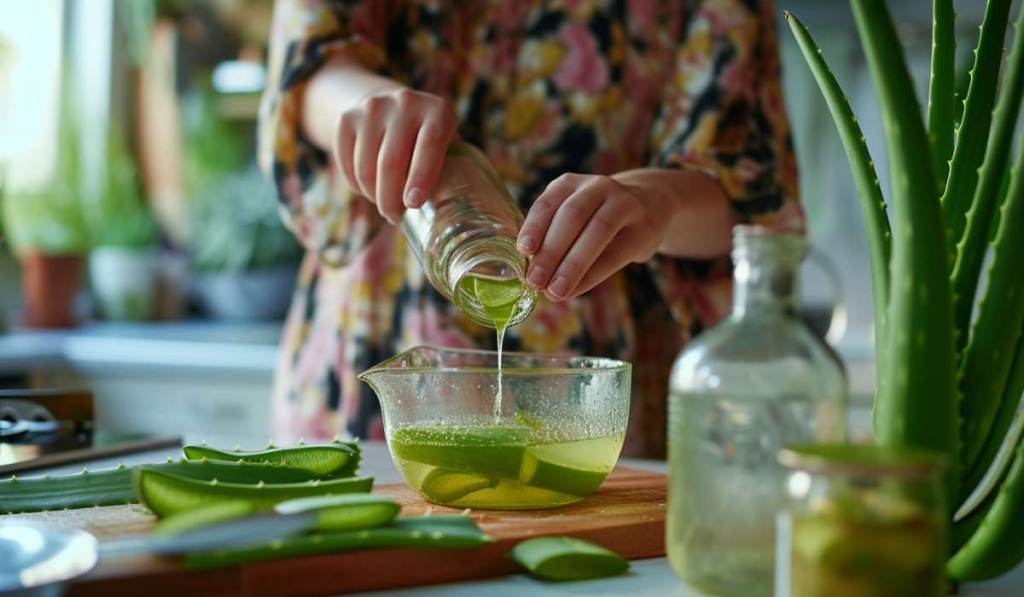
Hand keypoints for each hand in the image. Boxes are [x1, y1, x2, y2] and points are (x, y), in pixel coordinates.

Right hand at [332, 88, 457, 222]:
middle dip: (390, 199)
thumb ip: (447, 170)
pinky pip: (346, 164)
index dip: (421, 176)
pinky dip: (355, 185)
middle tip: (394, 217)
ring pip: (365, 168)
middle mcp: (405, 102)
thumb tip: (443, 213)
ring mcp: (372, 107)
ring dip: (372, 195)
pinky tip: (368, 188)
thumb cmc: (425, 139)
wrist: (389, 106)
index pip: (429, 143)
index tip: (413, 204)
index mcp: (437, 110)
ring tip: (383, 202)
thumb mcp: (444, 145)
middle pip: (391, 162)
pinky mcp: (347, 118)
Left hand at [517, 173, 669, 300]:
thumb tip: (530, 272)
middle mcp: (597, 187)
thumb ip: (551, 236)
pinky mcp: (643, 229)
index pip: (548, 203)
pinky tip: (574, 291)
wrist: (650, 204)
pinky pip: (615, 254)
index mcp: (569, 184)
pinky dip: (591, 275)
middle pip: (572, 217)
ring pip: (596, 232)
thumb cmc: (595, 217)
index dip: (534, 227)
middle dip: (551, 251)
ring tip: (554, 291)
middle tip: (535, 281)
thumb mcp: (571, 215)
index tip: (523, 251)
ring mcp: (623, 204)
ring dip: (572, 265)